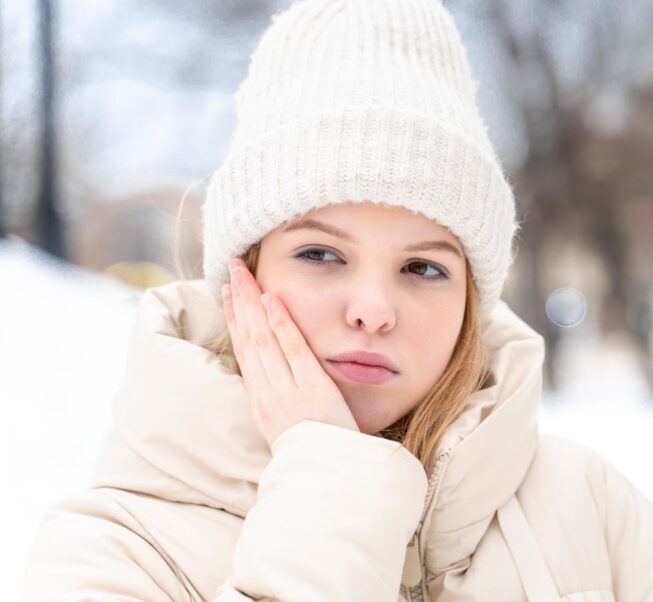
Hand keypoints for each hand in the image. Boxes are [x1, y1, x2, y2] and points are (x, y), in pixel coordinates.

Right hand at [223, 258, 358, 448]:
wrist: (330, 479)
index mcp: (261, 402)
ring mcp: (287, 391)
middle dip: (239, 300)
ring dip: (252, 303)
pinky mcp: (311, 390)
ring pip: (263, 340)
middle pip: (248, 338)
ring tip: (244, 272)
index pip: (243, 351)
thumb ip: (283, 399)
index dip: (234, 318)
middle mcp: (267, 394)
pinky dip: (281, 325)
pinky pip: (293, 351)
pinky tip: (272, 300)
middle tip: (232, 268)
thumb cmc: (316, 453)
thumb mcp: (290, 427)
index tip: (228, 291)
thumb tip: (279, 375)